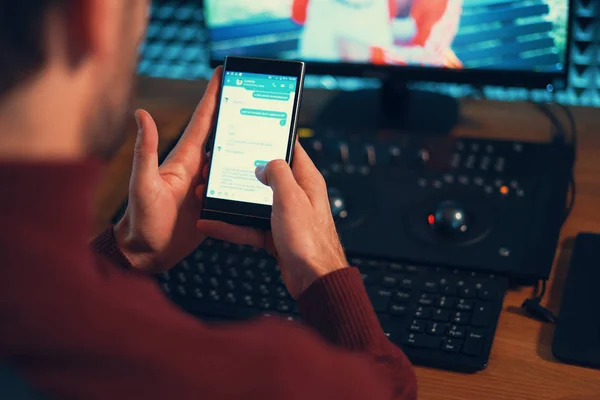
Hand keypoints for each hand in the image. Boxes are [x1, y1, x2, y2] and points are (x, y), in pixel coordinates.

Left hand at [114, 67, 249, 272]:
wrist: (146, 253)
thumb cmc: (140, 219)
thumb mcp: (143, 183)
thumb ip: (145, 151)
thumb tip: (141, 113)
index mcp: (184, 159)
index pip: (202, 121)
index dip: (212, 96)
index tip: (222, 73)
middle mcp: (197, 168)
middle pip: (222, 136)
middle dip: (235, 114)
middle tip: (253, 94)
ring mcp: (207, 186)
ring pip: (232, 161)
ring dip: (247, 147)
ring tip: (268, 132)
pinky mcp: (214, 203)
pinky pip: (234, 186)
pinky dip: (247, 178)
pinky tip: (262, 174)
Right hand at [196, 142, 348, 297]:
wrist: (313, 279)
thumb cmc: (310, 241)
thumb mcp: (291, 198)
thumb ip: (278, 174)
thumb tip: (265, 163)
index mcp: (306, 181)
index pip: (290, 150)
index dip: (273, 139)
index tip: (254, 131)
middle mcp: (297, 196)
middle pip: (267, 177)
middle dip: (243, 172)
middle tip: (221, 165)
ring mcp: (285, 216)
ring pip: (253, 203)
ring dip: (231, 201)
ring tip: (208, 196)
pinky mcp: (275, 235)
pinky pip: (249, 226)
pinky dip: (232, 226)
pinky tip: (212, 224)